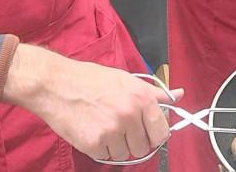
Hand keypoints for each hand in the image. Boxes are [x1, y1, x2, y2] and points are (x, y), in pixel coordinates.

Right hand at [3, 43, 182, 162]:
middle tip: (120, 128)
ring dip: (117, 146)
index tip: (147, 133)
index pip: (162, 132)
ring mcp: (112, 131)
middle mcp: (130, 115)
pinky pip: (107, 156)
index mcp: (141, 98)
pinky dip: (102, 149)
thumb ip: (154, 92)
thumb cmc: (90, 79)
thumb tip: (179, 94)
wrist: (56, 84)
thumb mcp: (126, 80)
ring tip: (104, 126)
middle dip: (134, 141)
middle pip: (144, 147)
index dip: (155, 135)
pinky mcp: (94, 144)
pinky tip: (93, 130)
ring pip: (126, 155)